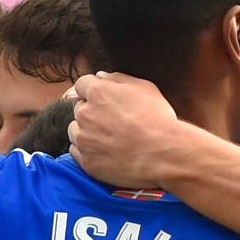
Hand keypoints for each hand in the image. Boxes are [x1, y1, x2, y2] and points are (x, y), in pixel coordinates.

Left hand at [67, 72, 190, 187]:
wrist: (165, 155)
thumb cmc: (158, 119)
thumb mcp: (145, 88)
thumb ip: (118, 79)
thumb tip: (100, 76)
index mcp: (97, 93)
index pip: (82, 85)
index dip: (93, 91)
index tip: (103, 100)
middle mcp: (85, 114)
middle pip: (79, 109)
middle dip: (92, 113)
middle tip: (114, 123)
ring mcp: (84, 140)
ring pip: (75, 131)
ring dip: (87, 133)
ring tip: (110, 140)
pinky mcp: (87, 162)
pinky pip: (77, 152)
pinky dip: (87, 151)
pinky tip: (105, 153)